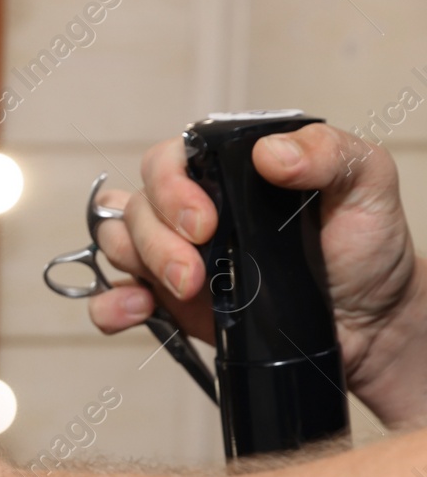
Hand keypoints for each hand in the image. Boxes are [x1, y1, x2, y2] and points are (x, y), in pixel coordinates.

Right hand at [89, 123, 426, 426]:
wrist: (366, 323)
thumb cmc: (366, 248)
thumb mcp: (366, 183)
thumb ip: (328, 154)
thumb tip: (271, 153)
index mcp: (228, 171)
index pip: (170, 160)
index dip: (173, 189)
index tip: (206, 223)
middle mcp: (192, 208)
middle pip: (137, 206)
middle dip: (158, 240)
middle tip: (197, 272)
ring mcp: (174, 254)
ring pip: (117, 244)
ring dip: (138, 266)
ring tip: (184, 291)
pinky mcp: (166, 301)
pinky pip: (110, 297)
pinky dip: (109, 305)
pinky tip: (135, 310)